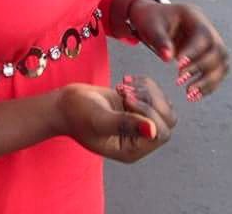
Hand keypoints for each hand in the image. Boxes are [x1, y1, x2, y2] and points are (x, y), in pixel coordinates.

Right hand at [56, 79, 175, 163]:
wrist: (64, 104)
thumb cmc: (77, 114)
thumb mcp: (99, 119)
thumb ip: (125, 124)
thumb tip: (152, 130)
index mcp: (132, 149)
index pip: (161, 132)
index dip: (149, 112)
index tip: (126, 99)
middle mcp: (139, 139)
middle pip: (167, 119)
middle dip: (150, 100)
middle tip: (125, 91)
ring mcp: (138, 122)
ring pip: (162, 105)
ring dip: (146, 90)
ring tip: (123, 86)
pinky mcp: (135, 107)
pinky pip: (154, 94)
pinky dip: (143, 83)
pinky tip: (124, 82)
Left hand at [126, 0, 228, 99]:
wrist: (153, 17)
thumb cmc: (150, 19)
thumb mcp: (151, 26)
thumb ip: (160, 40)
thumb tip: (168, 58)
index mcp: (195, 16)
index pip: (204, 36)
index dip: (194, 53)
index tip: (178, 66)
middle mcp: (208, 28)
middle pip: (219, 51)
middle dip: (202, 69)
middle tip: (180, 81)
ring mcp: (211, 41)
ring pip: (221, 64)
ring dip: (209, 81)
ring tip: (189, 94)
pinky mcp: (209, 55)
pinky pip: (216, 71)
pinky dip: (208, 85)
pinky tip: (194, 95)